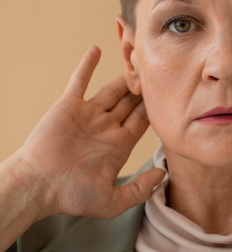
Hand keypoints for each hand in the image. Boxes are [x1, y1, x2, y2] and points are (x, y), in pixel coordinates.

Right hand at [14, 46, 164, 219]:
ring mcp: (88, 114)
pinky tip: (97, 49)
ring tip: (139, 57)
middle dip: (145, 88)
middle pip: (131, 102)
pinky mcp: (69, 105)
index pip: (143, 121)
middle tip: (162, 69)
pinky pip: (79, 81)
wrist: (39, 185)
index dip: (156, 108)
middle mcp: (106, 127)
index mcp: (119, 146)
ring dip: (125, 75)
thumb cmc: (72, 196)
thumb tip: (164, 175)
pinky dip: (87, 65)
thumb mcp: (112, 201)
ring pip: (112, 89)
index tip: (171, 94)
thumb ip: (140, 190)